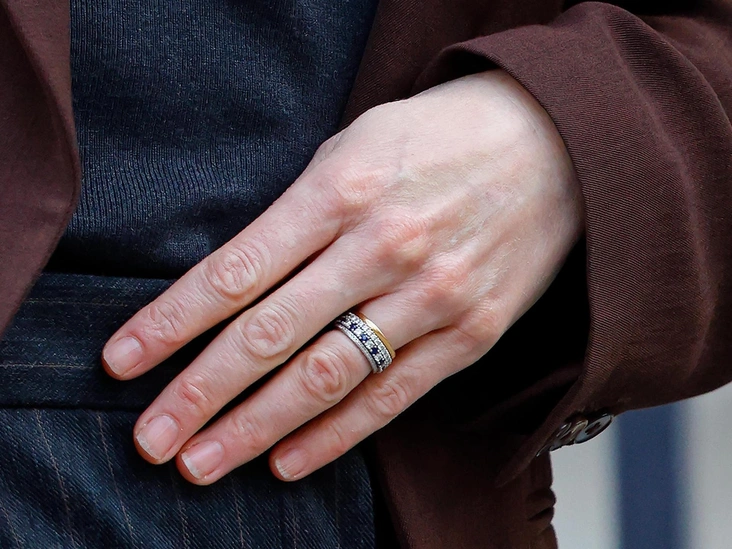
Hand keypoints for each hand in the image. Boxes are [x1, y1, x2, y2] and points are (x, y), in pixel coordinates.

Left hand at [101, 70, 583, 483]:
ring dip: (257, 428)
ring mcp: (430, 296)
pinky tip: (287, 461)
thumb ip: (299, 211)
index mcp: (342, 191)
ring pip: (327, 377)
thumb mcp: (357, 145)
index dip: (171, 323)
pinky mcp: (469, 333)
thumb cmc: (441, 139)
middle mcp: (382, 248)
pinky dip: (335, 436)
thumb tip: (237, 281)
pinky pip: (393, 396)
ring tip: (203, 463)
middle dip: (200, 393)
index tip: (123, 362)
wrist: (555, 146)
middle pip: (271, 335)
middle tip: (150, 440)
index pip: (236, 271)